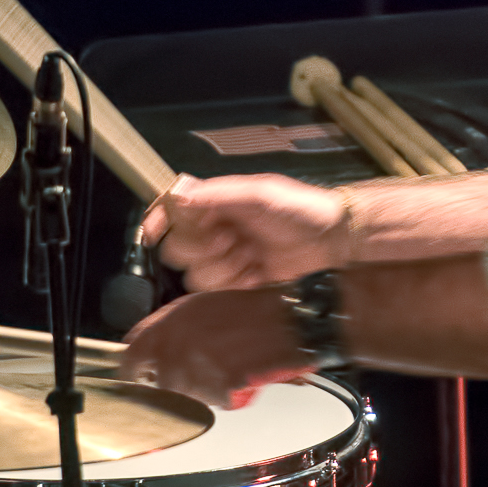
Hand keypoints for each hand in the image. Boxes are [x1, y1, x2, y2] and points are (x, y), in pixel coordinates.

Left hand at [116, 287, 311, 407]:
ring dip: (203, 389)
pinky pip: (213, 401)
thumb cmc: (252, 311)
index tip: (137, 377)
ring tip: (227, 368)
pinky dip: (225, 395)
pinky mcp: (216, 390)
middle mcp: (175, 347)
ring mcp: (195, 371)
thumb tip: (147, 347)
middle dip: (174, 384)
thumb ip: (169, 328)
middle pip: (159, 384)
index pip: (130, 357)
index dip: (134, 370)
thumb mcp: (201, 306)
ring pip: (186, 395)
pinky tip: (239, 376)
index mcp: (168, 323)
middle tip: (199, 373)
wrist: (288, 322)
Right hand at [140, 174, 348, 290]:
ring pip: (197, 276)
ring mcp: (228, 260)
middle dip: (202, 248)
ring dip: (224, 269)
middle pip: (179, 250)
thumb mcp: (259, 194)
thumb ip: (218, 194)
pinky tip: (258, 274)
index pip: (172, 211)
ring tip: (251, 257)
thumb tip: (178, 192)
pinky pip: (219, 294)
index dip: (158, 222)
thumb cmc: (300, 209)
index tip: (152, 235)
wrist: (335, 242)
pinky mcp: (240, 285)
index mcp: (216, 204)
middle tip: (230, 239)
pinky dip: (238, 285)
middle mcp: (216, 231)